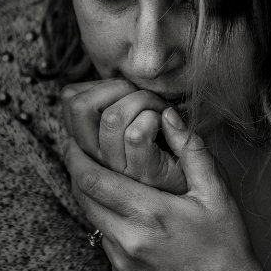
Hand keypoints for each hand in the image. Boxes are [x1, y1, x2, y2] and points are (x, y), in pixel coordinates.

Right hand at [61, 79, 187, 193]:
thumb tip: (101, 83)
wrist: (199, 187)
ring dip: (142, 100)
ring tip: (159, 108)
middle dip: (116, 86)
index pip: (70, 99)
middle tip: (142, 95)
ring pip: (112, 117)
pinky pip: (137, 135)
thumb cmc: (168, 149)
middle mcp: (97, 158)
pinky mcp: (144, 174)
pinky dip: (156, 118)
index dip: (98, 83)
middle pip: (79, 106)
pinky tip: (167, 122)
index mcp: (90, 143)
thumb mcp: (130, 127)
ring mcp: (119, 169)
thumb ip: (114, 106)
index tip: (125, 91)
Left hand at [63, 107, 264, 270]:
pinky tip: (127, 213)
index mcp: (149, 214)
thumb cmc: (227, 246)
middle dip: (76, 171)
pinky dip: (108, 222)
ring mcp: (121, 263)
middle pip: (82, 197)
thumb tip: (168, 115)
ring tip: (101, 176)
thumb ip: (191, 150)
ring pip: (91, 219)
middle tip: (78, 149)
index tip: (73, 139)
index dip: (76, 156)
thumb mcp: (217, 194)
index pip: (93, 179)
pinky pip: (104, 241)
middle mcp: (127, 240)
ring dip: (91, 197)